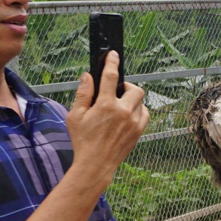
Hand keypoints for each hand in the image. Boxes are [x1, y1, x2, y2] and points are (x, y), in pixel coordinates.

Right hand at [67, 51, 147, 194]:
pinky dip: (139, 111)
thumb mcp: (75, 116)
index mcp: (105, 106)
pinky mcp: (139, 131)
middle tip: (115, 92)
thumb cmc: (83, 142)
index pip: (111, 76)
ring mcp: (134, 122)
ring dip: (132, 100)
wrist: (96, 165)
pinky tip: (127, 116)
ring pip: (141, 101)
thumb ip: (83, 94)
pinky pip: (145, 113)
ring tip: (119, 107)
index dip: (112, 62)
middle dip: (126, 87)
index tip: (114, 55)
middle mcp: (123, 112)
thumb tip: (88, 76)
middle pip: (134, 88)